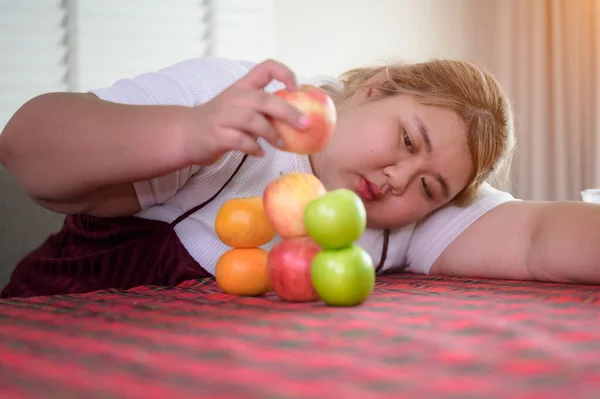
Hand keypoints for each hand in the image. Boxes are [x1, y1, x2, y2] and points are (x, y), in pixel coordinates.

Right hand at [185, 59, 310, 164]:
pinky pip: (240, 141)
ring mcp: (223, 116)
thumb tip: (299, 119)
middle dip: (289, 112)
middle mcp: (234, 97)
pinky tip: (261, 153)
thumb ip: (264, 109)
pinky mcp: (216, 134)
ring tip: (282, 144)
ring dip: (272, 134)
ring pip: (253, 120)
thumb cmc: (221, 122)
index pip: (266, 67)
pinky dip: (254, 148)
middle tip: (306, 125)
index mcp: (243, 86)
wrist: (186, 134)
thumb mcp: (241, 108)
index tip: (296, 89)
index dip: (285, 73)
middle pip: (265, 100)